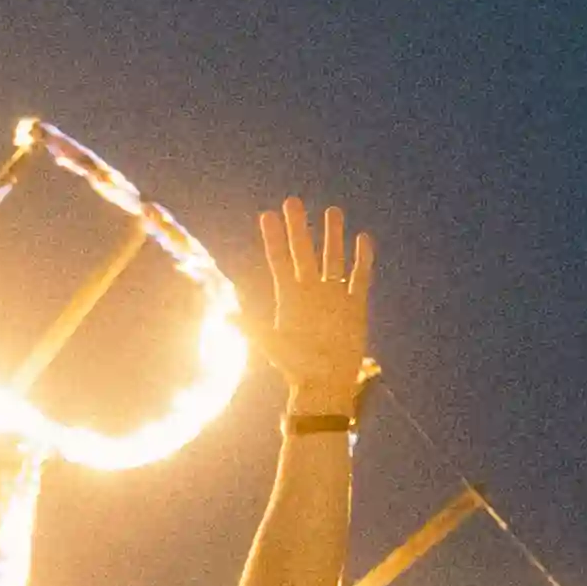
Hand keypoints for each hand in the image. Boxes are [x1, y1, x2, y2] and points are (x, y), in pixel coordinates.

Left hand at [249, 200, 373, 414]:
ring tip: (332, 211)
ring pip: (333, 258)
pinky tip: (362, 238)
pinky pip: (360, 277)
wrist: (326, 384)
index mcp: (288, 297)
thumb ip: (251, 328)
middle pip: (304, 252)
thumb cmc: (295, 367)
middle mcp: (310, 291)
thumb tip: (223, 316)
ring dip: (332, 236)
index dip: (273, 238)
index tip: (266, 215)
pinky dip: (362, 259)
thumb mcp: (271, 345)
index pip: (278, 260)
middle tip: (293, 201)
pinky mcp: (355, 305)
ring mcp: (333, 296)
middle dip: (299, 228)